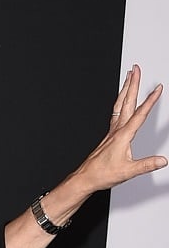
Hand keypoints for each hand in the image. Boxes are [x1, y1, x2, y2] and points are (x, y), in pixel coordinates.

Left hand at [73, 64, 167, 191]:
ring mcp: (112, 132)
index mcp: (122, 135)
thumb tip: (162, 160)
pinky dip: (121, 102)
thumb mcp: (128, 171)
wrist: (86, 178)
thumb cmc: (103, 173)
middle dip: (132, 84)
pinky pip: (117, 113)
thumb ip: (146, 165)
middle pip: (126, 102)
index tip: (158, 88)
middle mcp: (116, 130)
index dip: (150, 101)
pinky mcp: (110, 135)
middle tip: (136, 69)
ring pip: (120, 105)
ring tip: (130, 77)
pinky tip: (123, 101)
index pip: (139, 114)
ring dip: (125, 90)